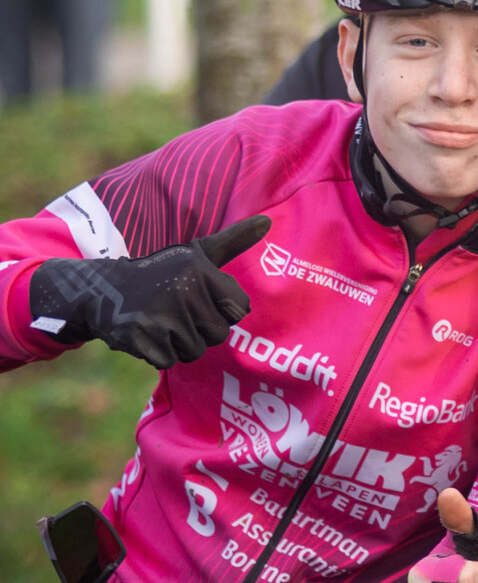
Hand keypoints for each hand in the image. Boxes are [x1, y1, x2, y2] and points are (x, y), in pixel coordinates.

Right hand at [29, 216, 271, 370]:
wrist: (103, 291)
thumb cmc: (162, 275)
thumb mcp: (197, 254)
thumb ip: (233, 241)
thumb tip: (268, 221)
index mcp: (200, 268)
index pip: (238, 309)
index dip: (220, 310)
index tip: (199, 298)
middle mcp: (182, 289)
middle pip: (218, 334)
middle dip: (199, 329)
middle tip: (175, 312)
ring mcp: (160, 314)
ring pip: (194, 350)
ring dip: (179, 343)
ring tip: (160, 321)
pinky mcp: (141, 337)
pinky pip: (169, 361)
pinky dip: (158, 353)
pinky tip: (146, 333)